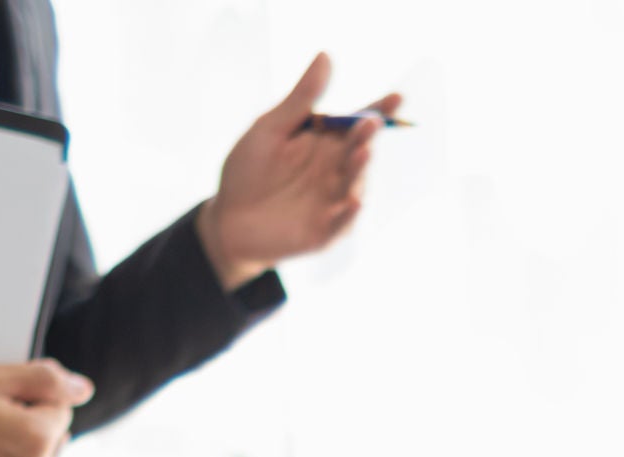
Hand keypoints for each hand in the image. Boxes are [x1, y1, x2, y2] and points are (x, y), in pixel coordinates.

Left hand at [196, 54, 399, 289]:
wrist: (226, 221)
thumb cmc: (248, 172)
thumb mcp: (270, 129)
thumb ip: (300, 99)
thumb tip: (326, 56)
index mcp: (325, 143)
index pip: (356, 123)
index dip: (377, 110)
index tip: (396, 97)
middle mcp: (334, 171)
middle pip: (358, 151)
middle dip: (366, 137)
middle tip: (371, 122)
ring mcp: (331, 202)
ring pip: (354, 184)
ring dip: (360, 170)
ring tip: (362, 152)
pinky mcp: (323, 232)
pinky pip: (341, 223)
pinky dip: (349, 214)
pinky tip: (355, 201)